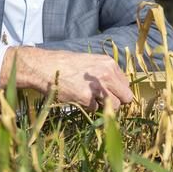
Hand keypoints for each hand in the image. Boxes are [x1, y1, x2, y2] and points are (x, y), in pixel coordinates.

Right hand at [3, 47, 132, 110]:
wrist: (45, 67)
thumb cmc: (67, 64)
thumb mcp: (91, 62)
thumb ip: (105, 73)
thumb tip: (117, 88)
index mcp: (109, 64)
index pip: (126, 84)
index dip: (118, 91)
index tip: (111, 93)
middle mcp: (107, 74)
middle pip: (126, 97)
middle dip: (117, 101)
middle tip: (105, 101)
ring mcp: (98, 87)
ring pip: (115, 106)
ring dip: (104, 106)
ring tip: (90, 99)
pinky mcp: (86, 98)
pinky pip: (96, 109)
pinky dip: (88, 107)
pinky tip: (78, 98)